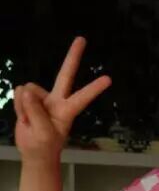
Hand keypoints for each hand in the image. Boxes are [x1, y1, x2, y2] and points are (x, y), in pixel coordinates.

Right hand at [14, 37, 110, 162]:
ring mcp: (43, 98)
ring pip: (29, 90)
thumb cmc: (44, 146)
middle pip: (66, 74)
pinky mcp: (29, 99)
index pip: (83, 97)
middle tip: (82, 39)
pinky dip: (18, 107)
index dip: (94, 88)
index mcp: (67, 110)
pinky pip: (19, 94)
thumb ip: (36, 112)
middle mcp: (57, 100)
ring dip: (25, 106)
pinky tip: (24, 118)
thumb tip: (25, 89)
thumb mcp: (43, 133)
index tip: (108, 79)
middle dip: (73, 56)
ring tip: (29, 121)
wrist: (33, 152)